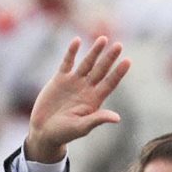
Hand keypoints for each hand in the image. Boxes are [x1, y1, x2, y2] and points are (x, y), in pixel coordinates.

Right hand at [26, 36, 130, 162]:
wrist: (44, 131)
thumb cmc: (64, 133)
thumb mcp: (82, 127)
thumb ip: (97, 119)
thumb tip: (117, 118)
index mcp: (94, 101)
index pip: (110, 83)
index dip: (119, 73)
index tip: (128, 61)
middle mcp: (86, 89)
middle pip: (101, 70)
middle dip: (109, 58)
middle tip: (119, 45)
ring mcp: (74, 83)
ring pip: (87, 63)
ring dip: (95, 52)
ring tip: (103, 39)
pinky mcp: (60, 79)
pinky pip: (67, 62)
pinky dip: (72, 52)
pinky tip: (77, 41)